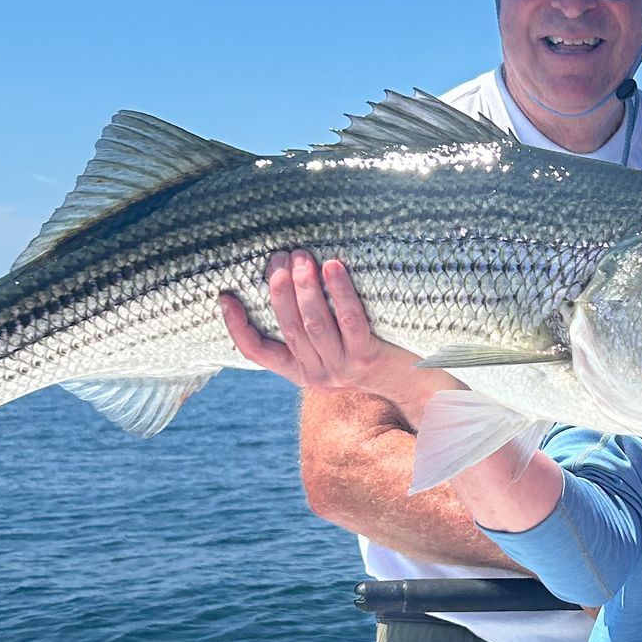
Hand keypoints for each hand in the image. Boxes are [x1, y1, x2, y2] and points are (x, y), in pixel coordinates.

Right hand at [220, 254, 429, 402]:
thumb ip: (310, 327)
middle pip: (287, 328)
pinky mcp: (367, 359)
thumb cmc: (371, 355)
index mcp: (300, 371)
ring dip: (304, 287)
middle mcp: (317, 375)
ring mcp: (342, 369)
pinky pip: (349, 320)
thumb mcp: (334, 347)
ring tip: (300, 257)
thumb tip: (288, 277)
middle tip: (277, 257)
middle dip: (278, 290)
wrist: (416, 385)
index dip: (237, 326)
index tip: (224, 297)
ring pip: (313, 324)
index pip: (257, 352)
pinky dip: (339, 291)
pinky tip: (333, 267)